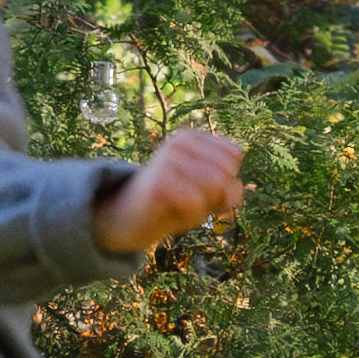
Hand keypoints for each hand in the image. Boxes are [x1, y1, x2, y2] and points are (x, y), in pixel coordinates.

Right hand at [98, 126, 248, 256]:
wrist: (125, 220)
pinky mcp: (159, 182)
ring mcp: (167, 159)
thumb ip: (229, 190)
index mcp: (192, 137)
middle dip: (213, 196)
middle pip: (225, 174)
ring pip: (214, 188)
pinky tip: (168, 211)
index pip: (233, 157)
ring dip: (200, 208)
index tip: (198, 187)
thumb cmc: (171, 204)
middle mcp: (179, 141)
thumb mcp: (207, 195)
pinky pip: (196, 204)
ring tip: (176, 205)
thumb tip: (232, 192)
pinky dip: (188, 216)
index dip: (224, 181)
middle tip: (186, 200)